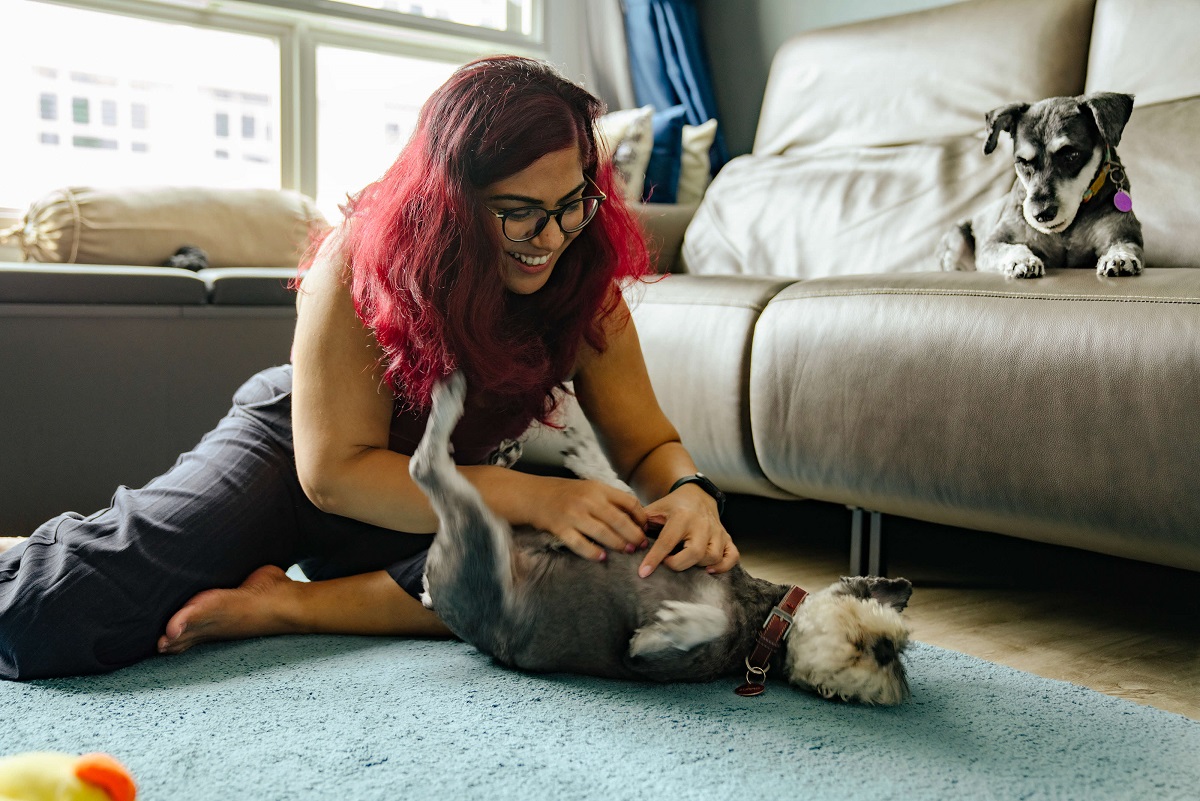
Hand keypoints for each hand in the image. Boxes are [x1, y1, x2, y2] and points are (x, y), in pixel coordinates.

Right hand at [526, 476, 649, 561]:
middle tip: (641, 545)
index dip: (641, 517)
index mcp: (598, 488)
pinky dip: (593, 552)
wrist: (534, 494)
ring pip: (603, 533)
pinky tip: (602, 557)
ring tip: (627, 551)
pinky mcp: (560, 528)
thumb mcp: (590, 489)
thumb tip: (636, 518)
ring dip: (618, 544)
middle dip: (634, 534)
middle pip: (619, 520)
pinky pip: (580, 544)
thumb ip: (610, 500)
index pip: (628, 502)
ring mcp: (573, 514)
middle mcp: (587, 499)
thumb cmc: (567, 494)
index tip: (645, 528)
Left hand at [637, 484, 738, 577]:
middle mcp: (702, 524)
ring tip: (684, 563)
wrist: (696, 495)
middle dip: (678, 564)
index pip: (668, 541)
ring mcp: (717, 532)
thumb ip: (641, 523)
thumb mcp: (655, 508)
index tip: (643, 572)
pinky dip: (723, 566)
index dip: (655, 558)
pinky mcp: (727, 538)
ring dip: (698, 565)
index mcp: (682, 516)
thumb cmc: (672, 506)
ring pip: (713, 556)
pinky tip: (708, 570)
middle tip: (667, 563)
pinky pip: (732, 556)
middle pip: (695, 552)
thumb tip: (627, 540)